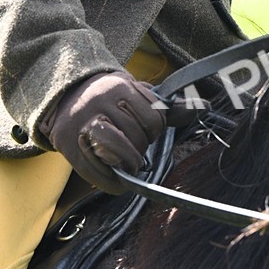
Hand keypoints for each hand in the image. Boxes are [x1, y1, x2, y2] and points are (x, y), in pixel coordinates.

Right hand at [40, 71, 166, 193]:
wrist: (66, 97)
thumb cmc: (108, 99)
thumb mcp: (134, 94)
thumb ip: (166, 106)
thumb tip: (202, 107)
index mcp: (119, 86)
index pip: (154, 119)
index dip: (154, 130)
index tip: (143, 128)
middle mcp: (99, 101)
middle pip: (139, 138)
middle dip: (140, 146)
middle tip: (130, 142)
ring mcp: (82, 123)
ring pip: (122, 154)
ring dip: (129, 163)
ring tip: (124, 158)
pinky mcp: (67, 144)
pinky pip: (99, 174)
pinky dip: (112, 182)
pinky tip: (114, 173)